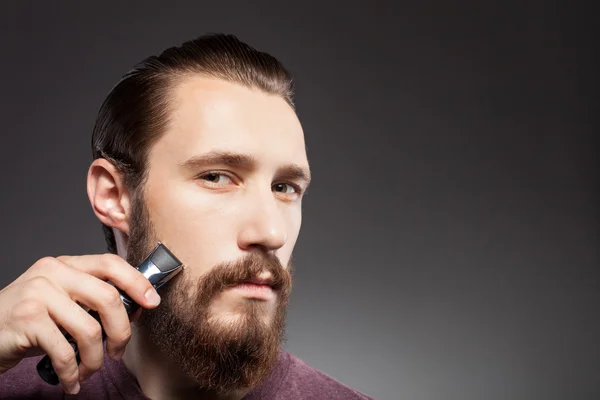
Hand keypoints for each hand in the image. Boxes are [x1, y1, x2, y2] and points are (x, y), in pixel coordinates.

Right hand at [0, 253, 160, 393]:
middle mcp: (53, 272)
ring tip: (87, 371)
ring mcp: (38, 293)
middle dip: (121, 332)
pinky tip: (71, 381)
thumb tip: (137, 308)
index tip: (153, 302)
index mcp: (66, 265)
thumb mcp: (63, 302)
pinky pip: (65, 351)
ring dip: (95, 360)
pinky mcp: (26, 319)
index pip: (111, 264)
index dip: (137, 282)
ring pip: (90, 330)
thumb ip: (93, 299)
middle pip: (108, 298)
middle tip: (118, 352)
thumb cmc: (29, 322)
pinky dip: (72, 373)